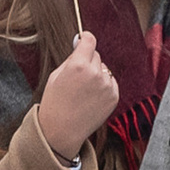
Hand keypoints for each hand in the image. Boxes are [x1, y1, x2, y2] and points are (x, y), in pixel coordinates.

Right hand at [36, 33, 118, 163]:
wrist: (62, 131)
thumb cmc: (54, 103)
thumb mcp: (56, 76)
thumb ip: (71, 58)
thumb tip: (80, 42)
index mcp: (78, 65)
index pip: (89, 41)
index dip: (86, 38)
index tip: (84, 39)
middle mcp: (96, 73)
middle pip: (96, 56)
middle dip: (88, 61)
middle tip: (76, 78)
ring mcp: (107, 86)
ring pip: (104, 69)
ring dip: (96, 75)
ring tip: (83, 92)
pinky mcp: (114, 96)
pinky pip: (110, 82)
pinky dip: (103, 86)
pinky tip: (90, 98)